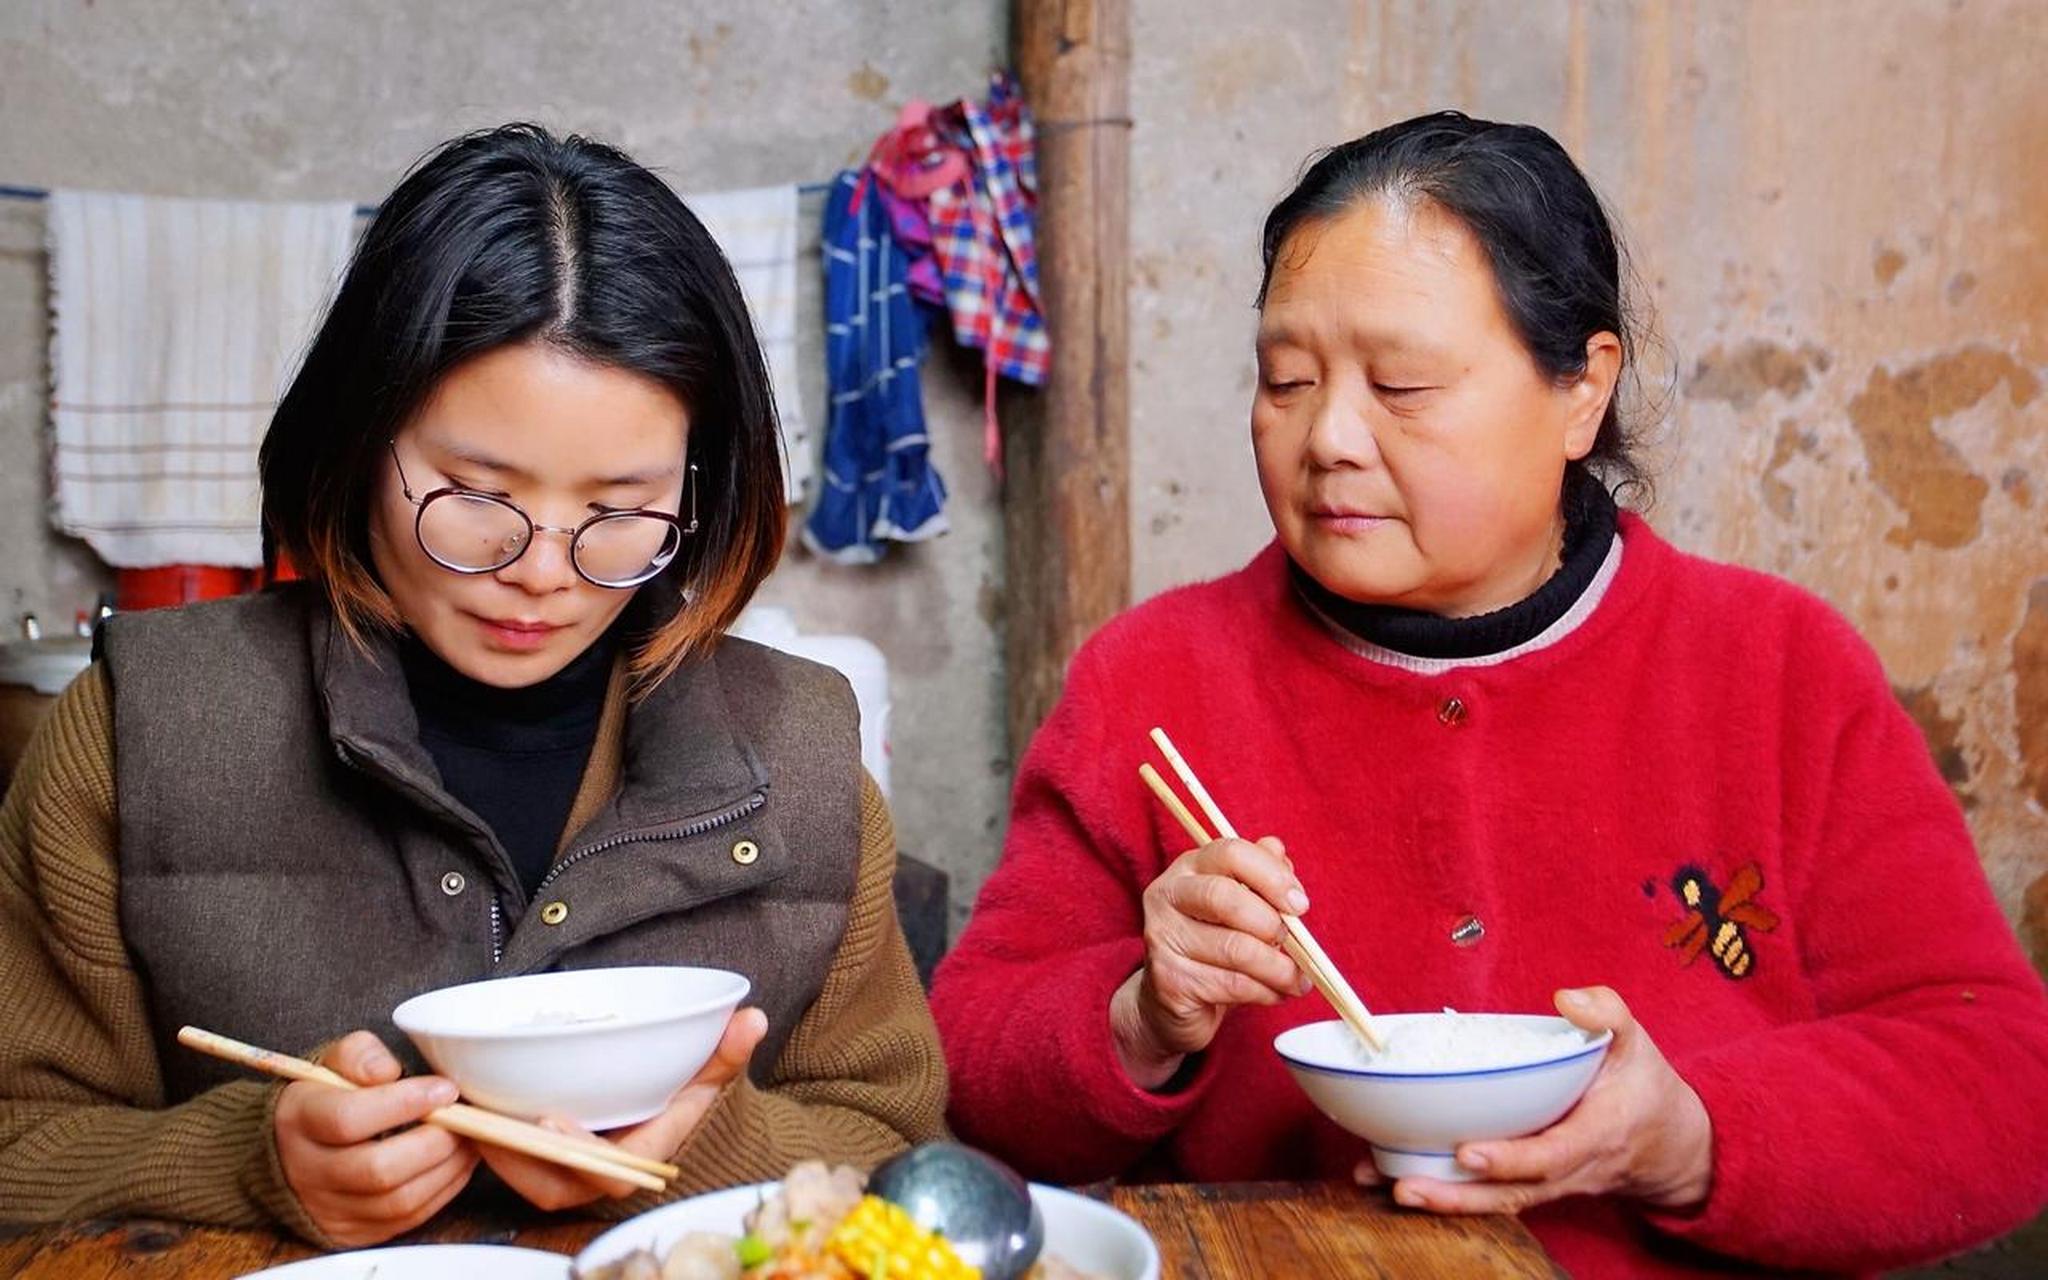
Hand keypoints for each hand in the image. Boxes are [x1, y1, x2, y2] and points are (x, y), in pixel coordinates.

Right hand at [274, 1030, 477, 1245]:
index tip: (444, 1089)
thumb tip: (386, 1071)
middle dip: (435, 1142)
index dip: (404, 1103)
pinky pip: (407, 1219)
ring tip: (470, 1138)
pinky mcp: (354, 1233)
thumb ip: (360, 1055)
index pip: (348, 1119)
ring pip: (398, 1200)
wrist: (293, 1151)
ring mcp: (329, 1209)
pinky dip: (443, 1189)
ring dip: (447, 1168)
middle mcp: (307, 1171)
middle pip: (378, 1169)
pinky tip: (458, 1162)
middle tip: (465, 1118)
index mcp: (299, 1120)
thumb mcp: (335, 1063)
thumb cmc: (328, 1098)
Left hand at [481, 1007, 768, 1211]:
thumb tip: (751, 1017)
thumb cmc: (685, 1095)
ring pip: (522, 1174)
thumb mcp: (708, 1073)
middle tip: (484, 1117)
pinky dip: (487, 1140)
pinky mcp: (542, 1163)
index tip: (549, 1120)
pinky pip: (509, 1163)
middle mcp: (599, 1174)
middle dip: (516, 1154)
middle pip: (550, 1181)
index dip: (575, 1152)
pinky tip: (466, 1106)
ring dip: (491, 1146)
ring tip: (464, 1109)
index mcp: (637, 1157)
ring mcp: (567, 1173)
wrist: (668, 1120)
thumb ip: (728, 1049)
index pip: (606, 1172)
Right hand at [1111, 836, 1310, 1088]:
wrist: (1172, 1000)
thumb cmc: (1214, 946)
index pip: (1231, 853)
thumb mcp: (1241, 906)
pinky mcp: (1169, 980)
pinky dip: (1265, 991)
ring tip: (1297, 980)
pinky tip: (1276, 993)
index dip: (1272, 876)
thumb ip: (1260, 877)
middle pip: (1225, 898)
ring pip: (1234, 949)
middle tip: (1297, 946)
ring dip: (1278, 968)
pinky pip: (1232, 984)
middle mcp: (1167, 895)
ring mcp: (1163, 938)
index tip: (1300, 905)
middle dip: (1271, 924)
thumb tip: (1279, 850)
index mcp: (1189, 867)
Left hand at [1353, 987, 1713, 1215]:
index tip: (1466, 1152)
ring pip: (1493, 1202)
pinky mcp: (1529, 1185)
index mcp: (1595, 1135)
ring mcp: (1547, 1184)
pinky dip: (1444, 1193)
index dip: (1509, 1158)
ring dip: (1440, 1200)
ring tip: (1384, 1186)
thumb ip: (1607, 1014)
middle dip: (1457, 1196)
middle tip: (1405, 1187)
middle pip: (1510, 1194)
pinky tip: (1391, 1179)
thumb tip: (1567, 998)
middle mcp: (1567, 1170)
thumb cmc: (1643, 1088)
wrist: (1669, 1146)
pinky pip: (1487, 1197)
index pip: (1551, 1155)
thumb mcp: (1635, 1043)